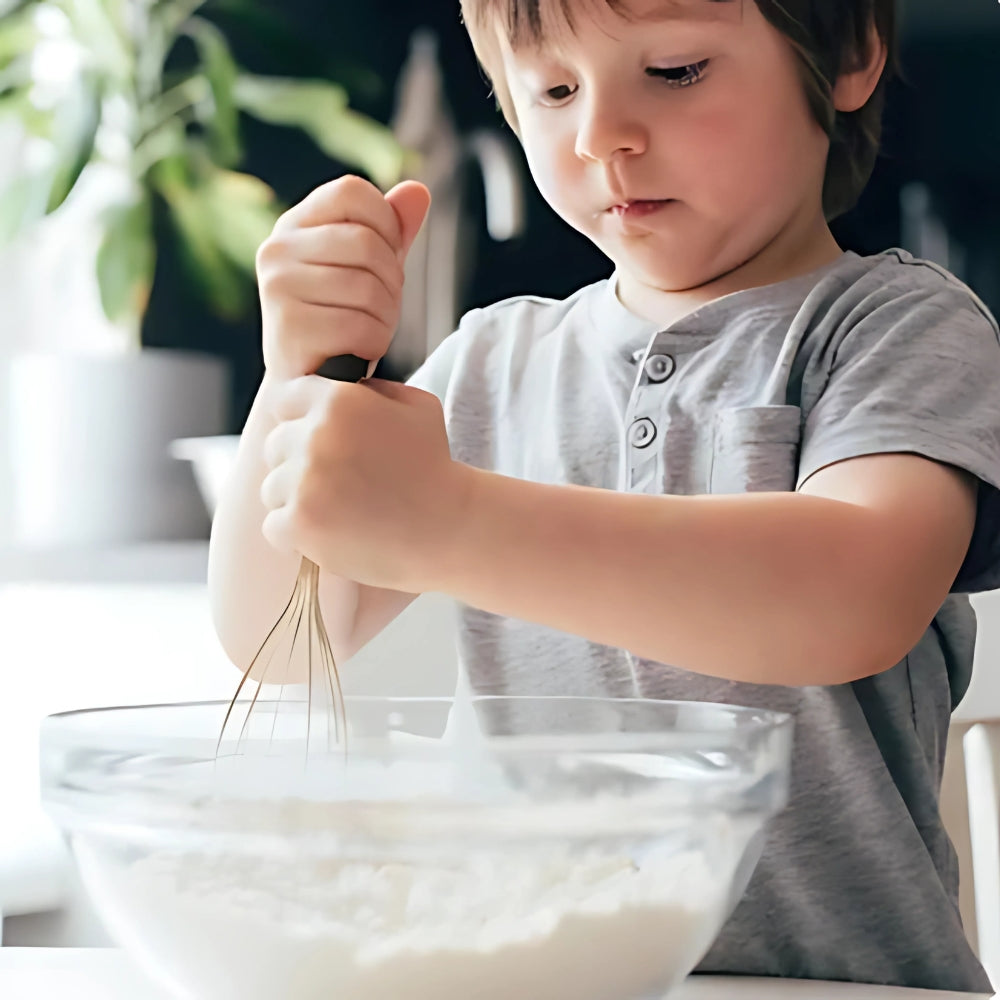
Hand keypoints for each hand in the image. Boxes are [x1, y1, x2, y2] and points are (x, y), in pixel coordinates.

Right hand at [256, 175, 430, 379]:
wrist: (310, 385)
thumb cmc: (342, 322)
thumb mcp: (368, 271)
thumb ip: (391, 231)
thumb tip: (418, 191)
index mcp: (293, 226)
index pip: (352, 192)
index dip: (385, 224)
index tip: (383, 259)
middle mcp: (276, 251)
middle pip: (367, 242)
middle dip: (391, 281)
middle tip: (378, 308)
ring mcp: (278, 289)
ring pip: (368, 287)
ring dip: (385, 317)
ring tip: (366, 331)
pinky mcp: (289, 330)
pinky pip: (361, 327)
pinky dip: (374, 344)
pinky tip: (356, 352)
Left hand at [259, 374, 474, 591]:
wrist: (449, 529)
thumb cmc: (436, 469)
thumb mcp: (419, 408)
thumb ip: (375, 388)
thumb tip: (347, 386)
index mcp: (339, 401)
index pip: (285, 400)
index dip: (300, 421)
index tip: (321, 444)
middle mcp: (315, 435)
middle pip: (275, 446)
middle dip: (298, 464)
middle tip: (338, 484)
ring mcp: (304, 481)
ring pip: (273, 488)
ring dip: (298, 501)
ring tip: (340, 513)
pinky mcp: (300, 523)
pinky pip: (274, 526)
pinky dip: (297, 536)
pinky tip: (332, 534)